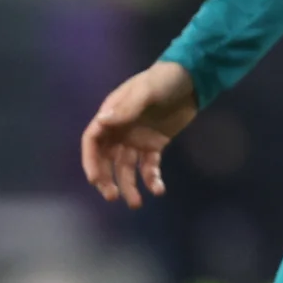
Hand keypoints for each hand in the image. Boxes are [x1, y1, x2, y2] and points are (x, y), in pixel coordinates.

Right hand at [79, 60, 201, 206]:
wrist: (191, 79)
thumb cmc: (164, 80)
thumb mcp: (146, 91)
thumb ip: (126, 108)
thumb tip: (101, 122)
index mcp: (112, 115)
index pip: (93, 141)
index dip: (91, 161)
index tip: (95, 180)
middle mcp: (120, 130)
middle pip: (106, 159)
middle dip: (107, 179)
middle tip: (113, 197)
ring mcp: (137, 139)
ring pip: (126, 167)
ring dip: (129, 185)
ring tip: (136, 203)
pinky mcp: (154, 145)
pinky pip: (149, 166)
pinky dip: (151, 179)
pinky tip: (158, 190)